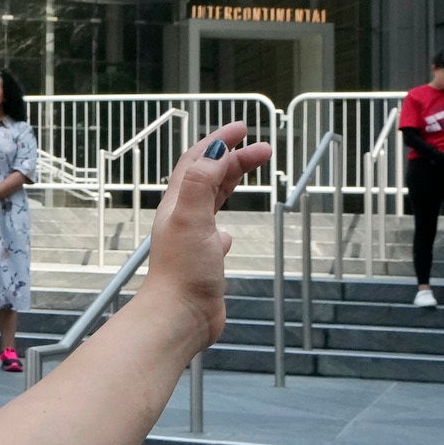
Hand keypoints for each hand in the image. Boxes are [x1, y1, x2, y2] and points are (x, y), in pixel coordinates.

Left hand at [143, 123, 269, 355]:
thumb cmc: (184, 272)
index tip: (242, 127)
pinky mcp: (203, 262)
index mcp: (178, 204)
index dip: (218, 141)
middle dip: (234, 159)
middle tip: (265, 149)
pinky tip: (229, 233)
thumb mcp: (192, 218)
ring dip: (231, 183)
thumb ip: (200, 182)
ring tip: (253, 172)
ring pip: (212, 202)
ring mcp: (193, 240)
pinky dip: (225, 225)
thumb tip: (214, 150)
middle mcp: (183, 218)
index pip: (197, 161)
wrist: (179, 317)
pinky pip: (214, 235)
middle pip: (208, 178)